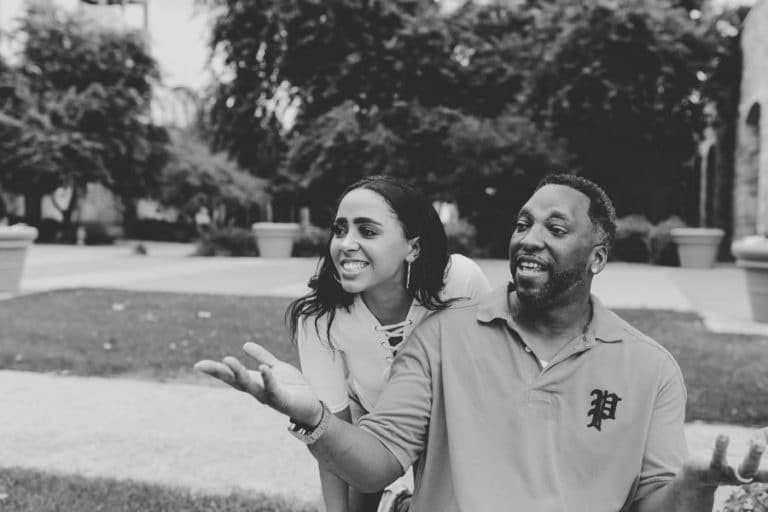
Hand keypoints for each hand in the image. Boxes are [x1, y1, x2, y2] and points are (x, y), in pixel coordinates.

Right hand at [194, 343, 322, 425]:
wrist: (311, 406)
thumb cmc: (293, 388)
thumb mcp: (277, 367)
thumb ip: (263, 357)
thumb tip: (245, 344)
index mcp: (254, 382)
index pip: (231, 376)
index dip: (215, 370)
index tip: (198, 365)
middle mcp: (257, 391)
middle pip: (234, 381)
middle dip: (219, 373)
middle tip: (201, 365)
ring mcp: (268, 397)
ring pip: (250, 385)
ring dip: (238, 373)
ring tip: (227, 360)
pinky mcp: (283, 400)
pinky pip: (273, 389)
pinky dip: (267, 379)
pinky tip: (263, 369)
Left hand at [683, 429, 767, 486]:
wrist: (697, 475)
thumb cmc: (727, 461)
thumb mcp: (747, 451)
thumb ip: (762, 440)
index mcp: (759, 471)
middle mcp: (748, 476)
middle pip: (766, 471)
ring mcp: (730, 475)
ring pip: (745, 468)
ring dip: (754, 455)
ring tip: (758, 441)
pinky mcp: (711, 469)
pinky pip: (717, 460)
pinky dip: (721, 447)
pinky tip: (724, 435)